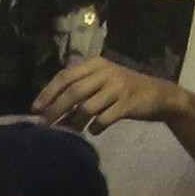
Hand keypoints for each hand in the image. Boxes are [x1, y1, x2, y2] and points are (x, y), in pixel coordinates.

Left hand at [33, 58, 186, 134]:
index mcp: (95, 64)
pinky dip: (96, 128)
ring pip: (87, 108)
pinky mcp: (128, 103)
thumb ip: (78, 94)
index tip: (35, 109)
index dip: (48, 93)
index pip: (65, 76)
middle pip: (73, 92)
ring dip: (75, 123)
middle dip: (55, 110)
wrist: (158, 94)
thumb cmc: (123, 91)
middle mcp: (105, 72)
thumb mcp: (100, 85)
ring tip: (72, 131)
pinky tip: (94, 131)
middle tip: (44, 125)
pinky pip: (104, 119)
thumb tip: (51, 114)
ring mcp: (118, 86)